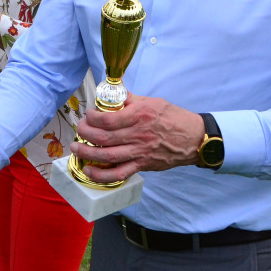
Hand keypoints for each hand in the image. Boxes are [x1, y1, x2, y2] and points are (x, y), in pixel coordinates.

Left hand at [71, 95, 203, 183]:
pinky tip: (89, 172)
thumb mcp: (152, 101)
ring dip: (87, 153)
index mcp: (139, 116)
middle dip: (85, 134)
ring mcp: (139, 152)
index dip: (92, 118)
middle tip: (79, 130)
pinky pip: (119, 173)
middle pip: (103, 138)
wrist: (194, 138)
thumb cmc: (173, 118)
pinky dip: (102, 175)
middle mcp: (137, 135)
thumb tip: (112, 95)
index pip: (108, 119)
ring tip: (76, 149)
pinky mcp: (142, 165)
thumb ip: (130, 99)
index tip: (88, 115)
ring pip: (107, 156)